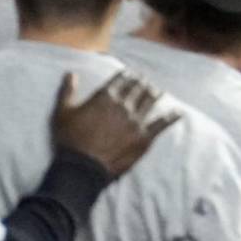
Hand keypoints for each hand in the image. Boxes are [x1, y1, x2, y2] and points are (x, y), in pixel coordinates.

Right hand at [51, 70, 178, 178]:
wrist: (82, 168)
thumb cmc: (70, 140)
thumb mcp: (62, 112)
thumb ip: (67, 91)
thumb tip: (71, 74)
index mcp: (105, 96)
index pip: (121, 79)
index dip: (127, 75)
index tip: (131, 73)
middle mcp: (123, 104)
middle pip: (137, 88)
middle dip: (142, 82)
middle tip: (145, 80)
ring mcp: (136, 120)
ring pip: (150, 101)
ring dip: (155, 94)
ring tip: (158, 91)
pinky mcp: (144, 137)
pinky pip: (161, 124)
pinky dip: (171, 117)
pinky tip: (178, 112)